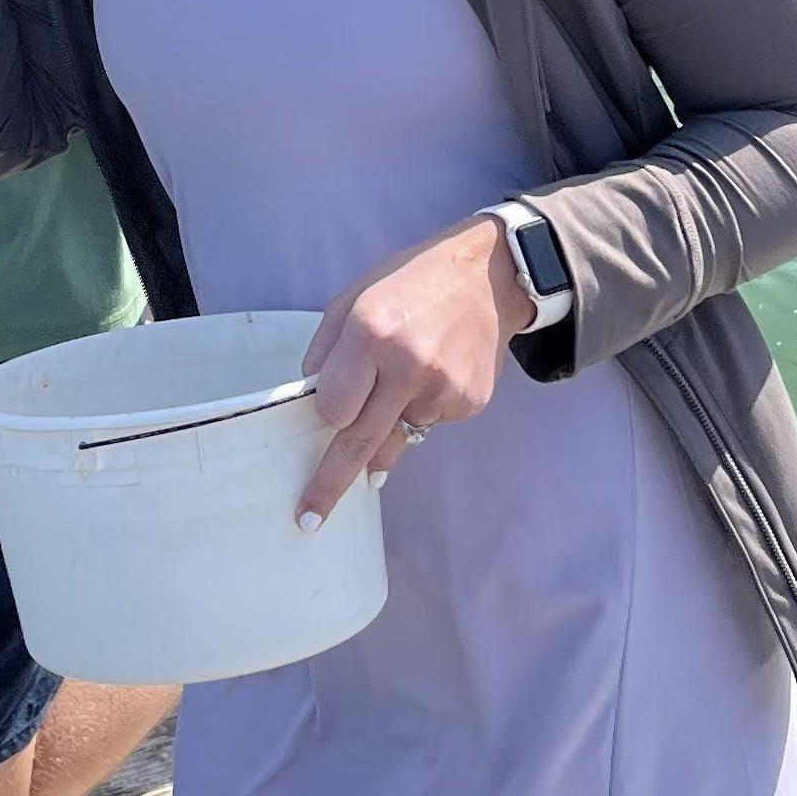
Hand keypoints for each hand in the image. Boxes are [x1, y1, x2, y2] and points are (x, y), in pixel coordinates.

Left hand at [294, 215, 531, 526]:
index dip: (327, 414)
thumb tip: (311, 405)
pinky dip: (421, 408)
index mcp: (372, 333)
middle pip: (360, 443)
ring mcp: (444, 389)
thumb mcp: (352, 300)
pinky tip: (433, 371)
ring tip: (405, 377)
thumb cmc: (408, 284)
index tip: (323, 422)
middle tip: (308, 518)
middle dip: (332, 484)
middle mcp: (409, 366)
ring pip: (398, 436)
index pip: (333, 407)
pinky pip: (429, 423)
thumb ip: (327, 352)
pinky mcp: (470, 403)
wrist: (488, 277)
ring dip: (388, 423)